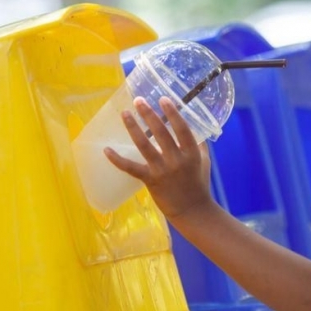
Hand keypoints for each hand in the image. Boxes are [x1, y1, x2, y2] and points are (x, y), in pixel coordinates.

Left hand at [104, 96, 213, 220]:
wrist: (192, 210)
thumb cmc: (199, 184)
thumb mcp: (204, 162)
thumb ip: (198, 145)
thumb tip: (194, 127)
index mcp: (192, 153)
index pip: (182, 129)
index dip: (172, 113)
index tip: (164, 99)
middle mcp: (177, 160)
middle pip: (161, 133)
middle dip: (149, 114)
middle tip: (139, 101)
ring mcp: (162, 170)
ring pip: (145, 145)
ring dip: (133, 128)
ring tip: (125, 114)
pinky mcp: (150, 180)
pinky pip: (131, 168)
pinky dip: (117, 159)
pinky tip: (107, 149)